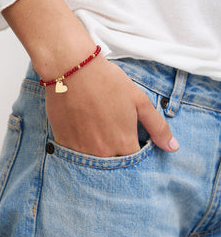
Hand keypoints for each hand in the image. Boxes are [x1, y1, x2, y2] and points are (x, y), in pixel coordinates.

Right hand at [45, 55, 178, 156]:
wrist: (73, 70)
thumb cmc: (108, 82)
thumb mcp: (139, 101)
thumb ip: (157, 127)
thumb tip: (172, 147)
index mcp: (124, 144)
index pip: (136, 163)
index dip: (135, 153)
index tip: (131, 141)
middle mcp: (103, 153)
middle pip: (114, 166)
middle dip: (116, 155)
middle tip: (111, 135)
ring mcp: (82, 151)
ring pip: (94, 164)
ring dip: (98, 154)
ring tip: (96, 133)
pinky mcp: (64, 144)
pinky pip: (75, 157)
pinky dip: (80, 149)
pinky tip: (82, 132)